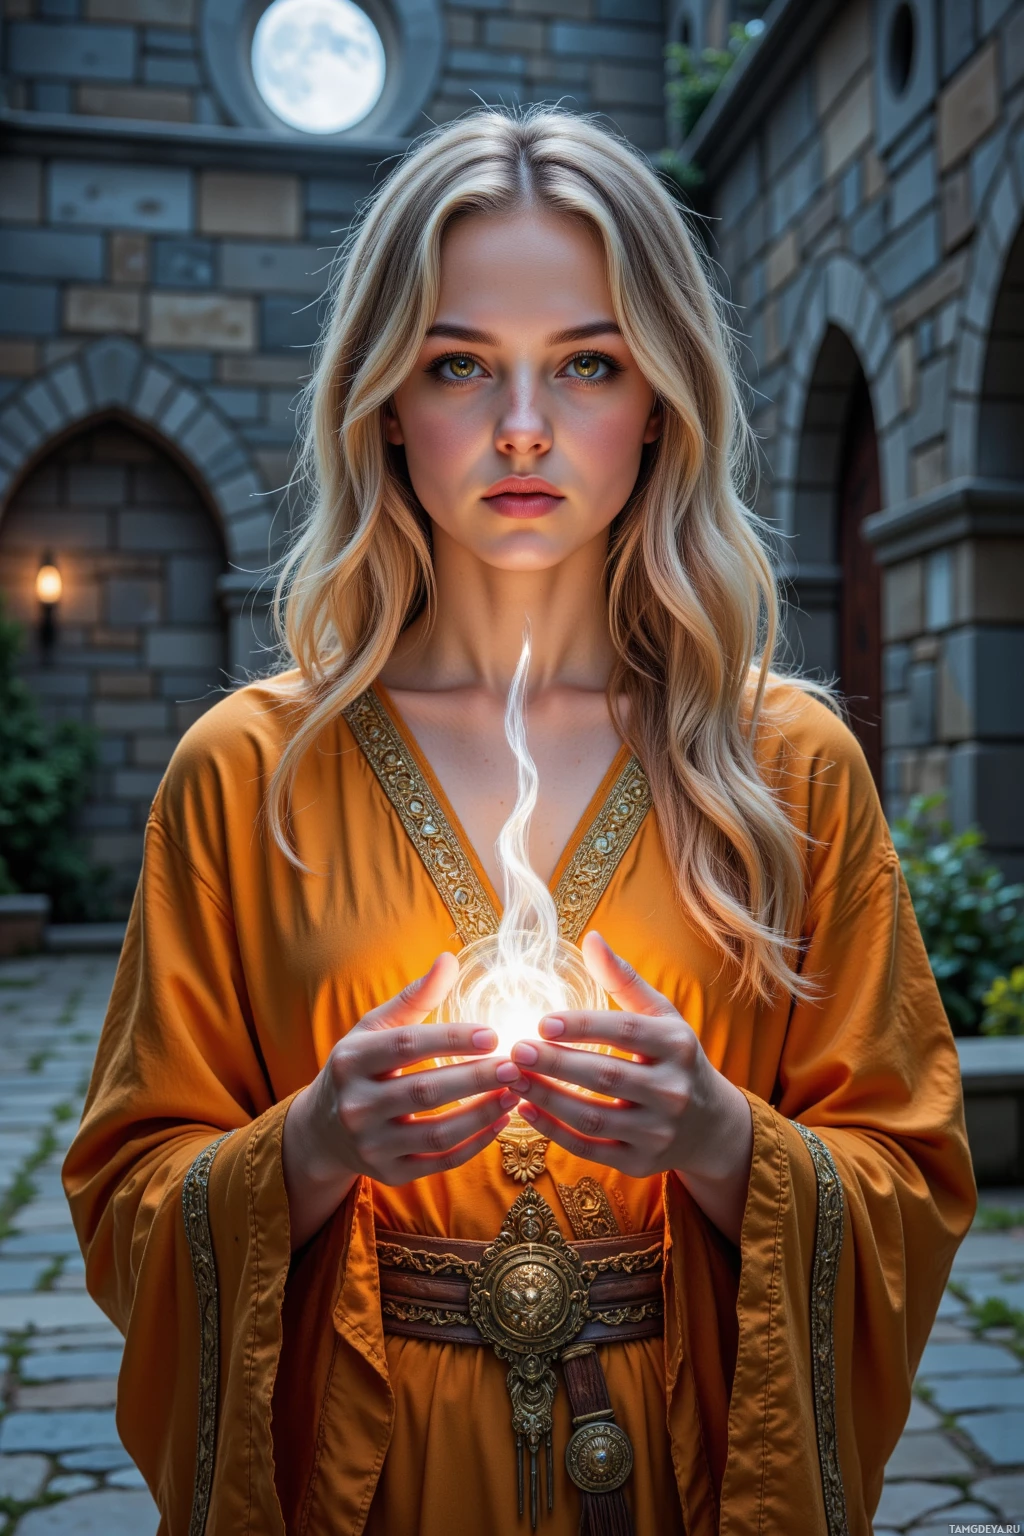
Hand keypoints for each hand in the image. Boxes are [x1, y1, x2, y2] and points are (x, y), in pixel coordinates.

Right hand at [282, 952, 516, 1249]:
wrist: (322, 1131)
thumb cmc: (359, 1067)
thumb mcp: (374, 1028)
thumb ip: (413, 997)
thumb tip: (449, 959)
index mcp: (350, 1060)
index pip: (407, 1046)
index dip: (452, 1039)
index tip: (493, 1033)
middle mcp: (356, 1105)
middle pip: (425, 1091)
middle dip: (476, 1077)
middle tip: (516, 1064)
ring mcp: (371, 1145)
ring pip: (437, 1132)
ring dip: (483, 1113)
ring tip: (517, 1092)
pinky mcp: (390, 1174)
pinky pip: (441, 1162)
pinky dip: (476, 1143)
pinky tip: (501, 1121)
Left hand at [497, 932, 752, 1243]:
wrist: (710, 1125)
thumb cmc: (674, 1058)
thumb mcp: (661, 1016)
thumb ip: (624, 980)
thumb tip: (591, 938)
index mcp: (678, 1045)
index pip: (626, 1033)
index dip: (583, 1027)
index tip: (541, 1021)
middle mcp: (673, 1090)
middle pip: (606, 1076)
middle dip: (556, 1063)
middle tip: (514, 1049)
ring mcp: (658, 1132)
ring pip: (593, 1117)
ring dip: (547, 1097)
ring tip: (511, 1076)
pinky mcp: (640, 1163)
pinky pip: (589, 1148)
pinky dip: (553, 1132)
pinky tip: (525, 1108)